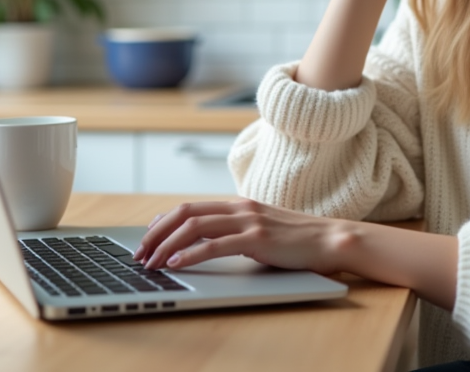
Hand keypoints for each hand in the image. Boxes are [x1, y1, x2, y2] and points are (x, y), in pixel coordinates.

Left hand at [132, 199, 347, 273]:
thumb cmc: (296, 240)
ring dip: (166, 245)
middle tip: (139, 253)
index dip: (162, 223)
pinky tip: (176, 264)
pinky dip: (190, 254)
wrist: (329, 239)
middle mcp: (239, 208)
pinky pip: (215, 245)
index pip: (189, 208)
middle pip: (185, 213)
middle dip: (156, 234)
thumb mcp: (259, 230)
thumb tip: (203, 243)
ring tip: (151, 262)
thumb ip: (234, 231)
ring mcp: (248, 221)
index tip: (146, 239)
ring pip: (195, 227)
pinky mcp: (257, 239)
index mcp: (237, 204)